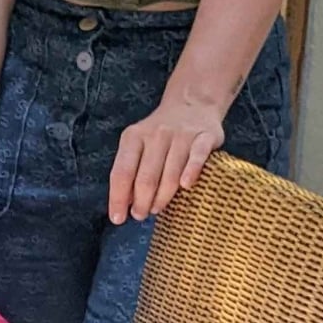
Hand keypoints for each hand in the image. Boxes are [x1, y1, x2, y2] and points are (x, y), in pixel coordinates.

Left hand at [109, 98, 224, 223]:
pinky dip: (191, 171)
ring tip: (156, 209)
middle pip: (146, 176)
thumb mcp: (137, 144)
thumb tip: (124, 204)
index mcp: (133, 137)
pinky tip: (185, 186)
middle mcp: (156, 135)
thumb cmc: (159, 134)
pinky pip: (198, 157)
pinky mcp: (205, 136)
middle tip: (140, 215)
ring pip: (170, 172)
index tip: (117, 218)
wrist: (191, 104)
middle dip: (141, 201)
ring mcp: (181, 135)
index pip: (121, 172)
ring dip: (163, 196)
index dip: (118, 197)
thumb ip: (130, 170)